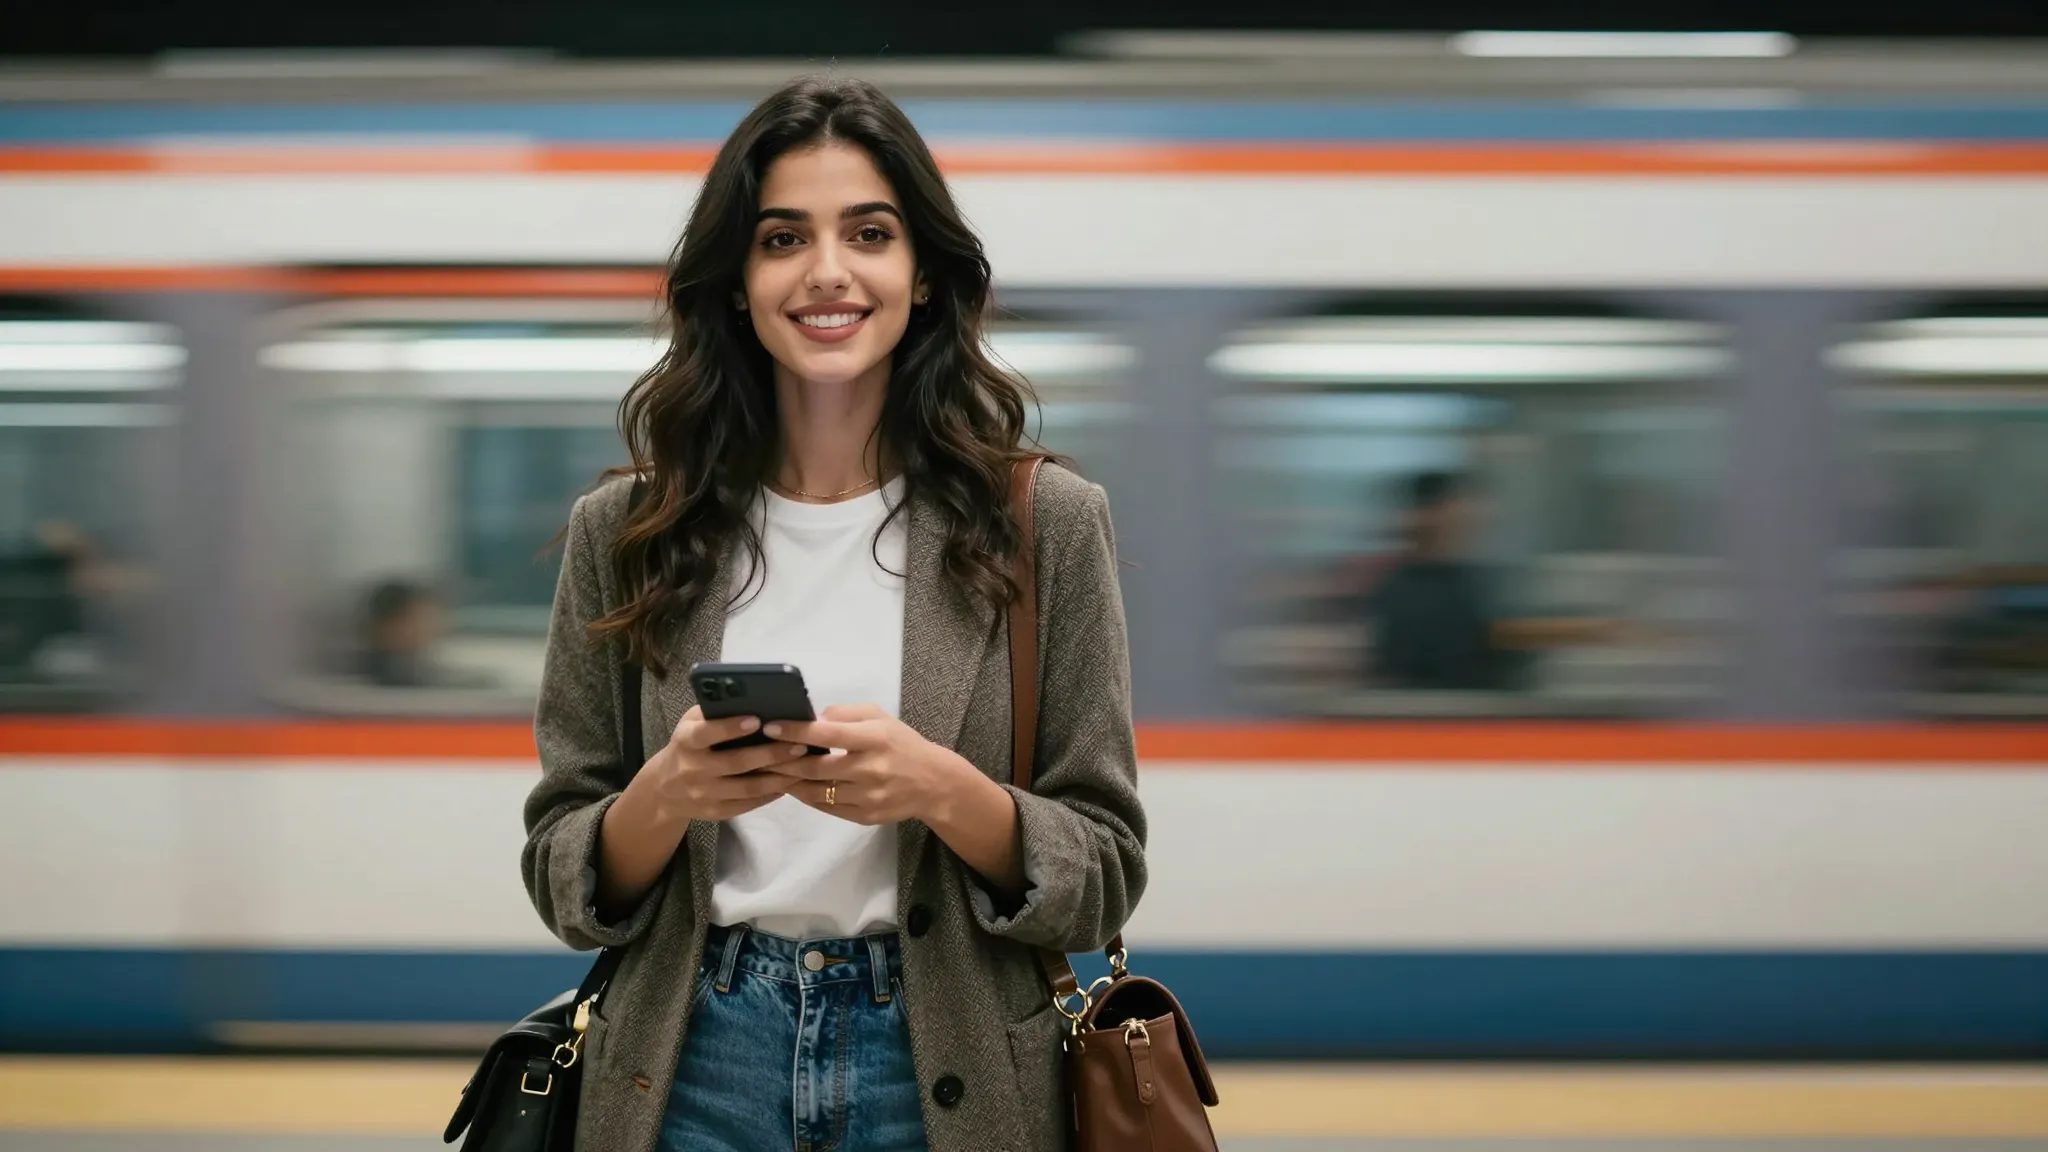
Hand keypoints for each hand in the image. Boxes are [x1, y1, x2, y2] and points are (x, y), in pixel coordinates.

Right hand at [639, 705, 810, 822]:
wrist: (665, 789)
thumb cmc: (688, 746)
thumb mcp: (691, 724)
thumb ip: (714, 712)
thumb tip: (753, 699)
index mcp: (686, 741)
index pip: (706, 733)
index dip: (730, 727)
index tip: (757, 719)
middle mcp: (693, 769)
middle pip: (735, 763)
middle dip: (770, 754)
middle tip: (799, 745)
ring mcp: (704, 794)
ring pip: (747, 788)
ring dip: (778, 777)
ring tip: (803, 764)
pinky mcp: (716, 812)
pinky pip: (748, 804)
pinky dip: (771, 793)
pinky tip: (790, 781)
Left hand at [763, 704, 971, 826]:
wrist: (933, 783)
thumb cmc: (901, 743)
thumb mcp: (879, 716)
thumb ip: (845, 713)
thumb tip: (813, 720)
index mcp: (874, 738)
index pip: (827, 734)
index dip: (796, 731)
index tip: (770, 727)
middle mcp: (870, 769)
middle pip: (816, 768)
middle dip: (783, 761)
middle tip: (760, 753)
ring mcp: (867, 796)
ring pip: (816, 791)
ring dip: (790, 781)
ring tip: (770, 771)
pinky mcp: (864, 816)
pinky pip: (827, 807)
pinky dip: (807, 797)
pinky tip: (795, 786)